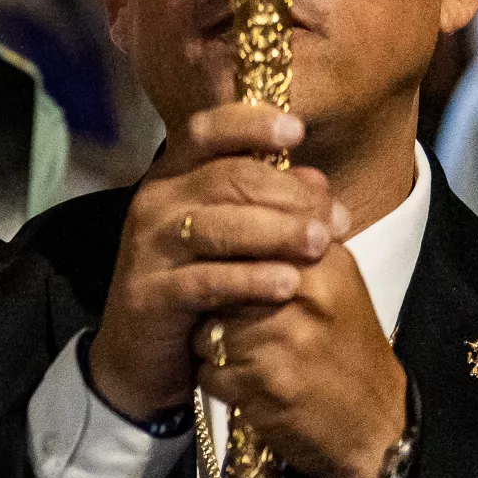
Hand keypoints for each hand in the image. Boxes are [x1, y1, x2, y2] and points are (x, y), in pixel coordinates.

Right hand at [91, 104, 338, 418]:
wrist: (144, 353)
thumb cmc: (199, 284)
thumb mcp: (236, 238)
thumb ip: (271, 205)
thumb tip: (317, 182)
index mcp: (175, 178)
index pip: (205, 131)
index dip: (249, 123)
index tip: (296, 130)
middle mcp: (155, 203)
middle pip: (227, 178)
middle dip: (288, 195)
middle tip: (333, 221)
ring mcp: (147, 248)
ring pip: (217, 225)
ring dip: (276, 233)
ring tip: (320, 246)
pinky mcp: (149, 294)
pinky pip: (205, 280)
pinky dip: (249, 280)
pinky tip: (286, 285)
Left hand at [203, 237, 409, 477]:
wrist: (377, 422)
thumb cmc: (344, 347)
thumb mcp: (332, 283)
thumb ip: (288, 242)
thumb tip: (239, 198)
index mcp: (321, 261)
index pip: (239, 240)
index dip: (222, 264)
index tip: (223, 278)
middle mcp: (303, 294)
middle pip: (214, 285)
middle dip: (216, 309)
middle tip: (242, 328)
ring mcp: (285, 340)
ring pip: (205, 331)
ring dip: (216, 349)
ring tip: (256, 359)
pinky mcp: (267, 384)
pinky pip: (210, 373)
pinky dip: (223, 383)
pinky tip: (257, 387)